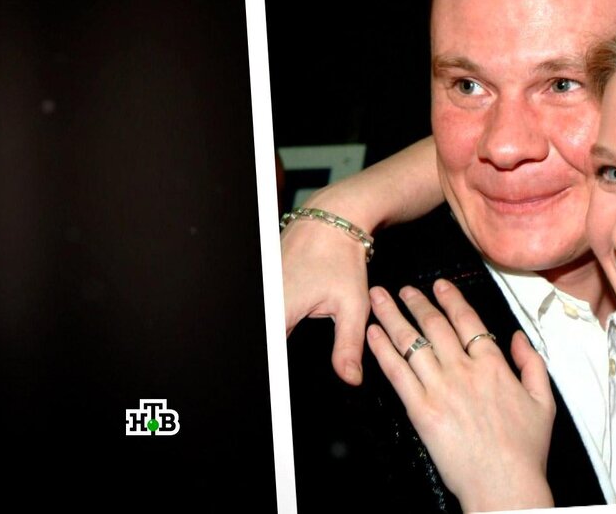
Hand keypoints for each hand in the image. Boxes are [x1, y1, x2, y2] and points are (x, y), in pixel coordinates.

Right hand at [281, 207, 369, 385]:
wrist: (332, 219)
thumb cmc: (342, 258)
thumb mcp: (353, 306)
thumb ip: (349, 346)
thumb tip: (351, 379)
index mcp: (281, 309)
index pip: (273, 351)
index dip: (281, 371)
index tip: (288, 395)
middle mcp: (266, 298)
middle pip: (270, 337)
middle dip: (284, 344)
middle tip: (291, 355)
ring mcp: (263, 288)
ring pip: (269, 321)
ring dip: (281, 328)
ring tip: (300, 321)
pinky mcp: (264, 280)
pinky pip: (269, 306)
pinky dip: (279, 315)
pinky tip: (291, 316)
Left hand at [367, 280, 555, 511]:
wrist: (504, 484)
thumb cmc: (525, 450)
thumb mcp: (544, 401)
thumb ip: (532, 364)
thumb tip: (519, 337)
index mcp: (494, 365)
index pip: (468, 321)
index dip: (450, 300)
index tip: (439, 286)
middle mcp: (464, 370)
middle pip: (435, 325)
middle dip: (416, 302)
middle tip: (404, 289)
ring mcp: (441, 388)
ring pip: (412, 342)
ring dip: (393, 316)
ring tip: (380, 299)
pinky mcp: (421, 410)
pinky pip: (397, 372)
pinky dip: (383, 350)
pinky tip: (373, 335)